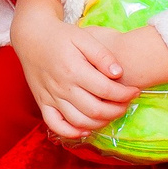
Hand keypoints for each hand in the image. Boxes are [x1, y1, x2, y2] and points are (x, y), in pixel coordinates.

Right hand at [10, 0, 137, 138]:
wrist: (32, 36)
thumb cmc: (62, 36)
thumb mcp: (84, 38)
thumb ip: (103, 56)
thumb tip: (119, 73)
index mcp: (74, 70)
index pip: (106, 90)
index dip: (125, 94)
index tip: (135, 91)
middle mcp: (62, 87)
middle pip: (95, 110)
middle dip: (117, 110)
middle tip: (127, 104)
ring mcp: (50, 97)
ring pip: (78, 121)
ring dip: (100, 123)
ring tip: (112, 113)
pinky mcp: (42, 102)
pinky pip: (54, 124)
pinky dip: (70, 132)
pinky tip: (85, 131)